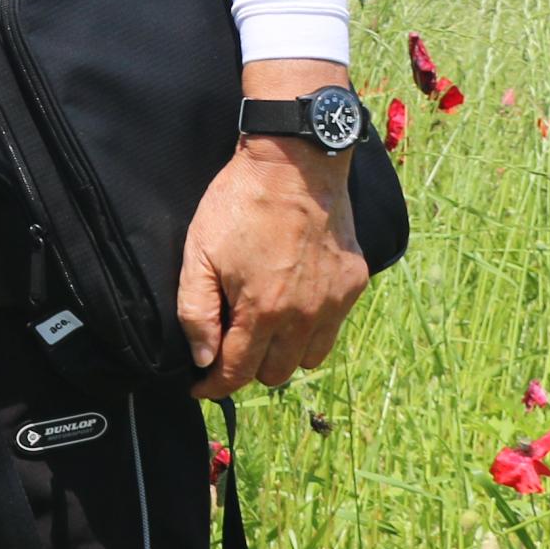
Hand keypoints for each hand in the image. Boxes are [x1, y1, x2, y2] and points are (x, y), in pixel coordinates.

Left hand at [174, 94, 368, 397]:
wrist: (295, 162)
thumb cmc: (240, 203)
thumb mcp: (199, 253)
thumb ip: (197, 312)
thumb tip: (203, 358)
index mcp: (263, 311)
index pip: (237, 372)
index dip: (214, 385)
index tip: (200, 386)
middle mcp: (303, 316)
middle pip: (275, 373)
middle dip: (247, 367)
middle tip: (230, 344)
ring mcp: (334, 301)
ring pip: (307, 358)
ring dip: (283, 352)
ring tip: (264, 327)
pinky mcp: (353, 283)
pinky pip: (332, 327)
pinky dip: (311, 327)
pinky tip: (293, 302)